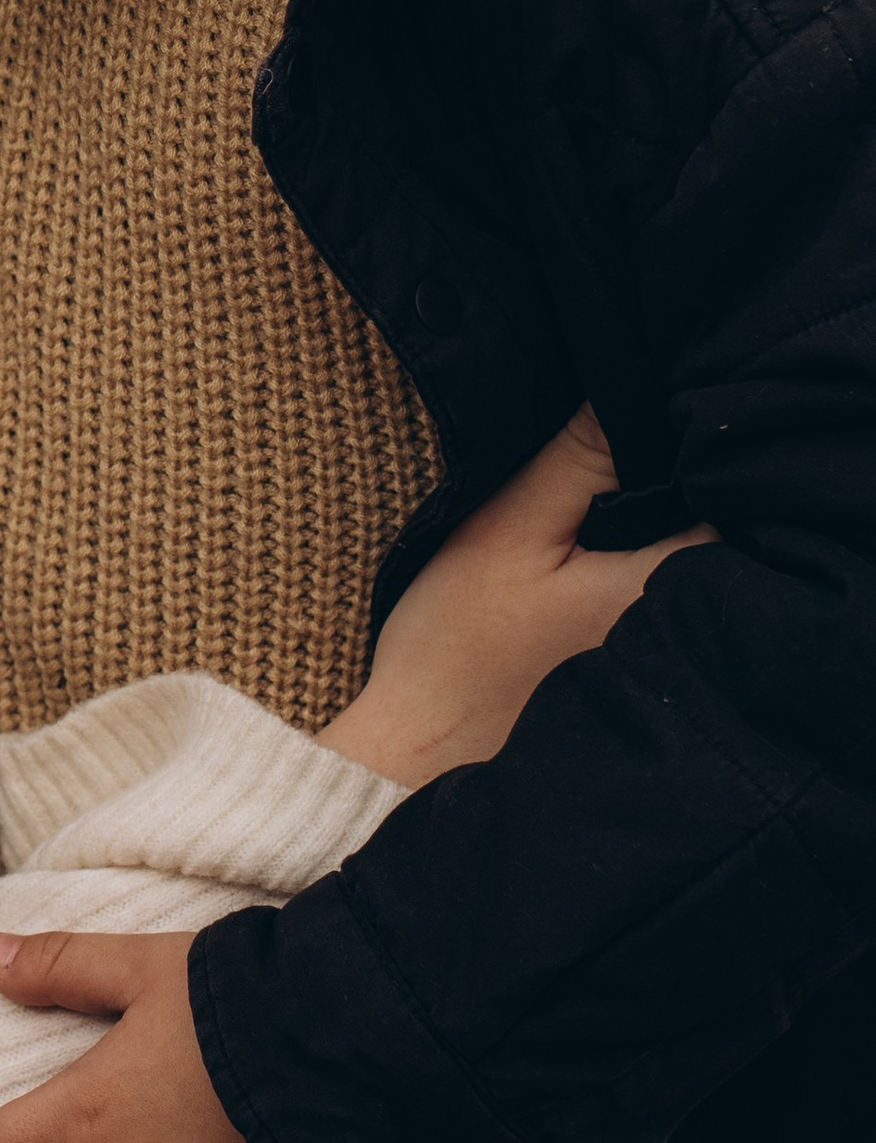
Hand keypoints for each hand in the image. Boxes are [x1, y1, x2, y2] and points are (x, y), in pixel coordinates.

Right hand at [317, 405, 711, 788]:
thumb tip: (629, 389)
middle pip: (716, 537)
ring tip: (590, 527)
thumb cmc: (455, 646)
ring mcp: (663, 667)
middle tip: (603, 481)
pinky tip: (584, 575)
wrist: (418, 753)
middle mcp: (680, 635)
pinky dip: (639, 581)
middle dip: (676, 496)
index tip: (638, 439)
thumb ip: (577, 461)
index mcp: (660, 590)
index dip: (690, 456)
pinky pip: (665, 612)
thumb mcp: (505, 530)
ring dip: (657, 538)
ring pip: (691, 574)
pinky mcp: (641, 685)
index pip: (725, 499)